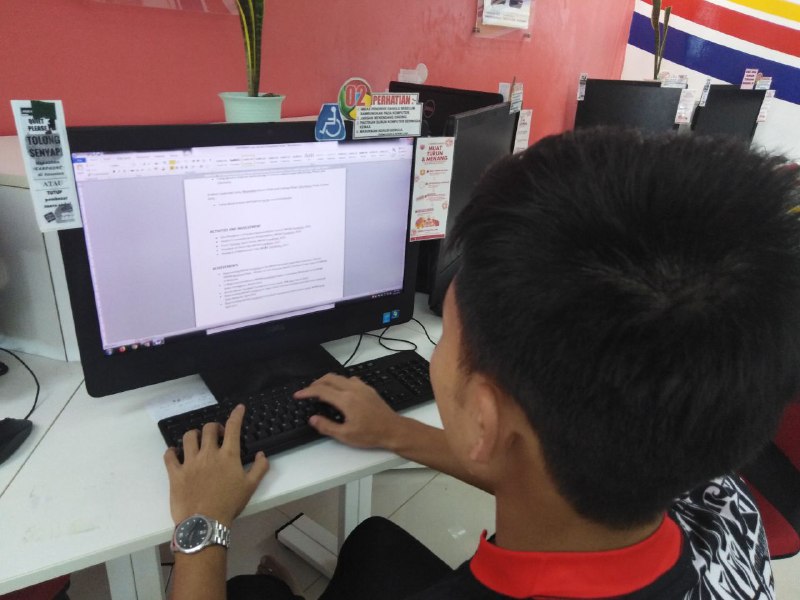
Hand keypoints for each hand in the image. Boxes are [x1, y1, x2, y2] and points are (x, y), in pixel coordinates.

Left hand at [164, 404, 269, 525]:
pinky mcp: (175, 473)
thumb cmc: (229, 504)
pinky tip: (175, 452)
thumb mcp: (250, 487)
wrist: (204, 523)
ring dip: (194, 435)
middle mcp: (208, 454)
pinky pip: (169, 456)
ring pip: (189, 437)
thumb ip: (259, 468)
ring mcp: (190, 462)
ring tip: (197, 442)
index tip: (239, 408)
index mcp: (228, 456)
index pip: (233, 428)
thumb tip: (262, 454)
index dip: (236, 415)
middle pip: (209, 429)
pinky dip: (172, 451)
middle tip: (218, 435)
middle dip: (214, 427)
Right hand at [295, 374, 401, 448]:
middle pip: (330, 378)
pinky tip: (340, 391)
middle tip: (308, 391)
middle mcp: (354, 390)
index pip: (321, 390)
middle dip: (316, 383)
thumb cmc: (371, 434)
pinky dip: (340, 382)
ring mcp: (362, 388)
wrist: (393, 430)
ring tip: (321, 391)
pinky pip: (351, 380)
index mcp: (346, 400)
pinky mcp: (369, 390)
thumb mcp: (346, 435)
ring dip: (328, 381)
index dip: (307, 391)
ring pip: (340, 377)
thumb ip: (327, 426)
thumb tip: (313, 419)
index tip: (298, 395)